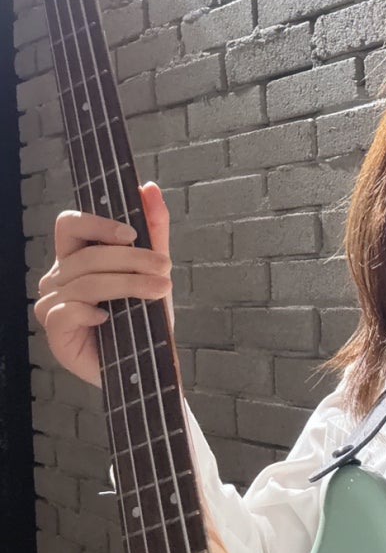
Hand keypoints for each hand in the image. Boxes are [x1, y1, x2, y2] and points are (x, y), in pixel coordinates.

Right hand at [34, 182, 173, 387]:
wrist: (148, 365)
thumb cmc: (145, 317)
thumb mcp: (155, 270)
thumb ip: (154, 229)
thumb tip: (148, 187)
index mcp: (76, 256)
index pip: (69, 224)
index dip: (97, 222)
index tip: (132, 235)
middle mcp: (59, 277)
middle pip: (86, 254)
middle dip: (131, 259)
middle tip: (165, 268)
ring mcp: (53, 305)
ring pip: (84, 281)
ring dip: (128, 284)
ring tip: (160, 291)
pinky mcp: (56, 333)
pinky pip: (66, 311)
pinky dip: (91, 311)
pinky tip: (110, 318)